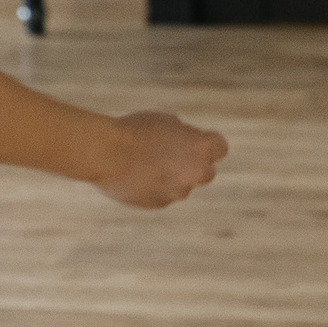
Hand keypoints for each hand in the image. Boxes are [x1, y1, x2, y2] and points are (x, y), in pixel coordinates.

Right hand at [96, 110, 227, 208]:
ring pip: (181, 185)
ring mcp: (177, 192)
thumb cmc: (136, 131)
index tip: (195, 139)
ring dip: (172, 176)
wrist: (107, 154)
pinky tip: (137, 175)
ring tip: (146, 162)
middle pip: (206, 172)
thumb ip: (184, 136)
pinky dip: (155, 187)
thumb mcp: (167, 122)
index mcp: (202, 149)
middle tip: (173, 152)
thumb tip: (188, 146)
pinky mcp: (159, 204)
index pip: (220, 148)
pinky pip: (163, 195)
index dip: (208, 142)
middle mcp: (195, 174)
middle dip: (194, 164)